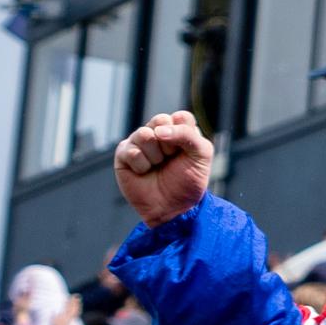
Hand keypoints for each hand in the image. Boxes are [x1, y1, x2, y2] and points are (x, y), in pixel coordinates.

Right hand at [114, 111, 214, 226]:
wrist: (172, 208)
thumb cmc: (188, 181)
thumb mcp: (202, 154)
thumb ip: (187, 134)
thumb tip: (158, 131)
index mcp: (179, 129)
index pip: (180, 116)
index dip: (184, 135)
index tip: (186, 152)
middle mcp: (159, 132)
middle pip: (160, 120)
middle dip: (169, 144)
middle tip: (170, 159)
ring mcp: (140, 142)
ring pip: (144, 134)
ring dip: (155, 156)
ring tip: (157, 166)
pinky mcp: (123, 154)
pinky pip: (130, 150)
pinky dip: (141, 165)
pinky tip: (144, 172)